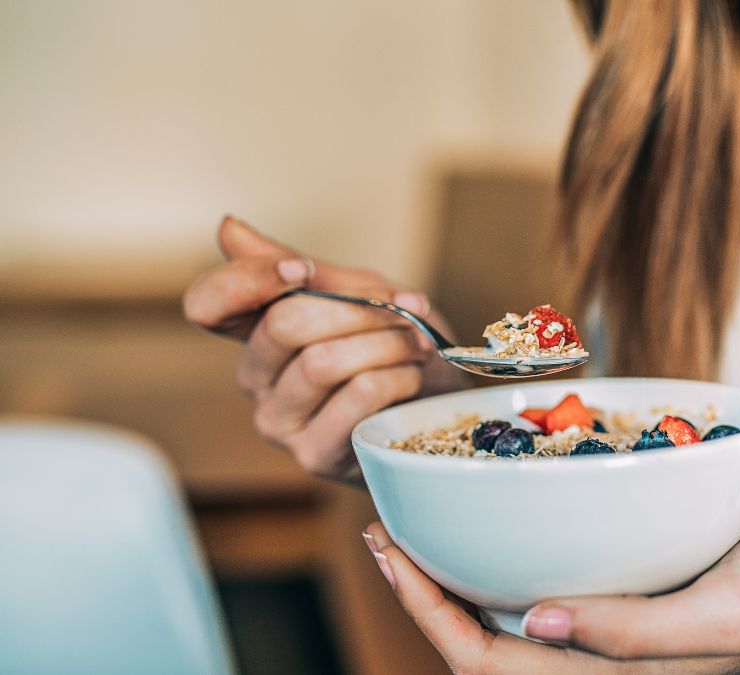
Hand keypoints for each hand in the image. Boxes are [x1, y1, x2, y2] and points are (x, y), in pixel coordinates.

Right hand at [183, 215, 466, 480]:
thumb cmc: (393, 347)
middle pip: (282, 324)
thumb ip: (300, 267)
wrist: (439, 405)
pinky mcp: (314, 454)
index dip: (247, 280)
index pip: (206, 304)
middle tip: (403, 310)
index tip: (302, 270)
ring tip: (415, 343)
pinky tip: (412, 376)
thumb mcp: (356, 293)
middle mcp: (255, 379)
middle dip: (357, 309)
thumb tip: (227, 227)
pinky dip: (396, 376)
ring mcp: (279, 421)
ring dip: (385, 342)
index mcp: (255, 332)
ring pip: (321, 361)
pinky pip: (356, 395)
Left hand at [362, 522, 739, 673]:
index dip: (429, 615)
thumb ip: (635, 633)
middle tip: (384, 531)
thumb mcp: (722, 619)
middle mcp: (588, 667)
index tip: (392, 552)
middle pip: (477, 647)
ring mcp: (595, 642)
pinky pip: (533, 598)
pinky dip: (494, 567)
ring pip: (498, 626)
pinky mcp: (611, 609)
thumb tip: (536, 621)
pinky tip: (483, 528)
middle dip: (422, 596)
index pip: (486, 664)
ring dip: (448, 584)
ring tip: (412, 530)